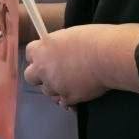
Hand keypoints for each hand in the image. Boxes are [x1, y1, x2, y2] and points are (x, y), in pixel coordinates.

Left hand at [23, 23, 138, 106]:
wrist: (108, 56)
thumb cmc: (93, 40)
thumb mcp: (69, 36)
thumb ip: (57, 46)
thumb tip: (57, 50)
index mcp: (42, 49)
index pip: (29, 54)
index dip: (37, 56)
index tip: (45, 58)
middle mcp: (44, 68)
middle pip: (30, 77)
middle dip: (40, 77)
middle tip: (52, 75)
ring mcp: (55, 85)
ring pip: (48, 92)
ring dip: (56, 89)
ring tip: (70, 84)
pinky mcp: (69, 97)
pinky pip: (64, 103)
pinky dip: (69, 101)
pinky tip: (77, 96)